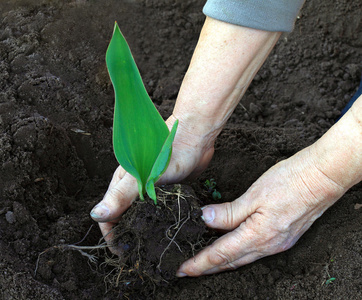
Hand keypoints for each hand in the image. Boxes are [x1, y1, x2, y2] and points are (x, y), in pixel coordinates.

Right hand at [90, 115, 214, 251]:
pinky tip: (163, 232)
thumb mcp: (142, 176)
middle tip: (138, 253)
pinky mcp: (164, 191)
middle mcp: (133, 188)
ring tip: (150, 247)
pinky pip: (156, 210)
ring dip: (141, 230)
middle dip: (126, 235)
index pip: (108, 214)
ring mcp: (149, 189)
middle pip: (123, 216)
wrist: (195, 138)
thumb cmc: (167, 153)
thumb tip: (96, 215)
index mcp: (121, 183)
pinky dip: (156, 222)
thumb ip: (121, 195)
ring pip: (140, 215)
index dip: (111, 234)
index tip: (122, 251)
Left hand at [176, 145, 345, 276]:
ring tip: (203, 261)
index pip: (221, 254)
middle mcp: (268, 246)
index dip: (200, 263)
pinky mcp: (283, 238)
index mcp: (259, 236)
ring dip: (221, 262)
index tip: (182, 269)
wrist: (322, 178)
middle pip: (231, 262)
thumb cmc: (289, 181)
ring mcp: (277, 243)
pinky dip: (237, 254)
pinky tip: (230, 248)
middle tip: (187, 269)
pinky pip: (254, 252)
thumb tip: (205, 219)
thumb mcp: (254, 194)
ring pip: (242, 259)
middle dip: (207, 268)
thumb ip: (229, 211)